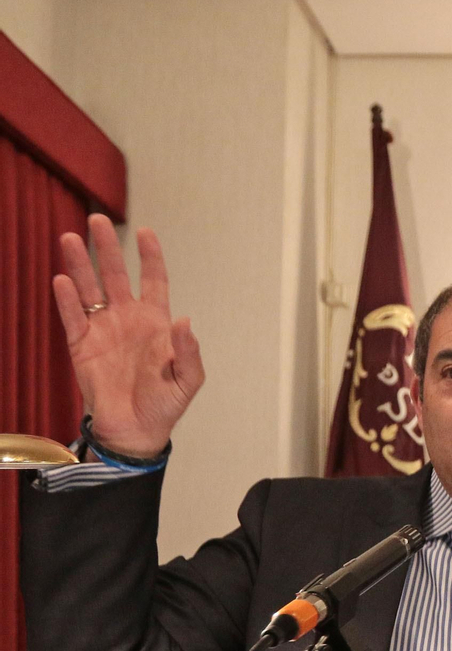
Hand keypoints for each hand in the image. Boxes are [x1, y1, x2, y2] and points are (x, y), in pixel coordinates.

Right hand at [52, 215, 202, 457]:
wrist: (136, 430)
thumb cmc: (165, 404)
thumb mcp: (188, 380)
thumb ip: (189, 351)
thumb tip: (186, 321)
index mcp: (156, 323)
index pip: (154, 281)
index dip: (151, 257)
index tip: (147, 231)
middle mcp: (127, 319)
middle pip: (116, 275)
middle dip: (108, 248)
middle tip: (97, 220)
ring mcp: (103, 330)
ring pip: (89, 289)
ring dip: (80, 265)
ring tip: (71, 238)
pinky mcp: (82, 345)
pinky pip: (72, 318)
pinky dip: (67, 300)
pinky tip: (62, 281)